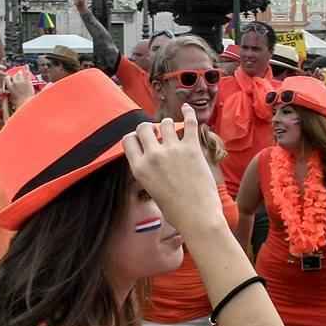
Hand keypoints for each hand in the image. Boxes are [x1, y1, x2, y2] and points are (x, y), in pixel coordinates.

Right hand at [6, 70, 34, 109]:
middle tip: (17, 78)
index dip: (9, 78)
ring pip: (20, 73)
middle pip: (14, 75)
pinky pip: (27, 73)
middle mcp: (15, 82)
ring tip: (21, 73)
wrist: (26, 102)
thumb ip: (9, 92)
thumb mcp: (10, 97)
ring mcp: (22, 81)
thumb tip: (6, 91)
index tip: (10, 78)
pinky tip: (27, 66)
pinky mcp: (28, 81)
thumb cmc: (18, 102)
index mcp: (9, 86)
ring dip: (20, 73)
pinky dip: (27, 69)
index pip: (7, 78)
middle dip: (15, 76)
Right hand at [122, 105, 222, 237]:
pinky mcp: (192, 148)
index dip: (134, 137)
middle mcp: (153, 156)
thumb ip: (147, 170)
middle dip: (149, 128)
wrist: (197, 217)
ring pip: (165, 122)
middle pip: (144, 127)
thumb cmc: (175, 210)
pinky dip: (188, 112)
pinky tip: (187, 108)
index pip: (128, 140)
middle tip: (157, 134)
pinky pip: (189, 123)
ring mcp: (172, 150)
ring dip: (168, 125)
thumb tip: (149, 156)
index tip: (141, 138)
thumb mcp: (151, 190)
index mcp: (139, 168)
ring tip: (173, 131)